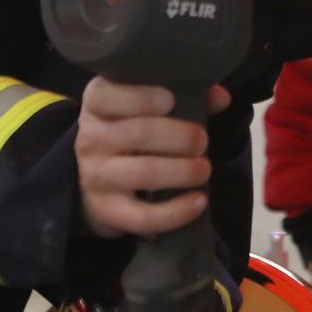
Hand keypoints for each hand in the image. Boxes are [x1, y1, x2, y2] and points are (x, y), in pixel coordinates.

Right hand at [75, 79, 232, 237]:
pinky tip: (199, 202)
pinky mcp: (107, 210)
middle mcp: (90, 139)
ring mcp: (96, 176)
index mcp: (98, 105)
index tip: (170, 100)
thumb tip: (221, 97)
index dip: (140, 97)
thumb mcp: (147, 107)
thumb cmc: (132, 132)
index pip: (106, 95)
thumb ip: (184, 95)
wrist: (100, 179)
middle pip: (138, 134)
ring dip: (182, 171)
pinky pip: (144, 216)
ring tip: (204, 169)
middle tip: (202, 140)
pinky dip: (176, 211)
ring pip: (143, 173)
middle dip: (179, 137)